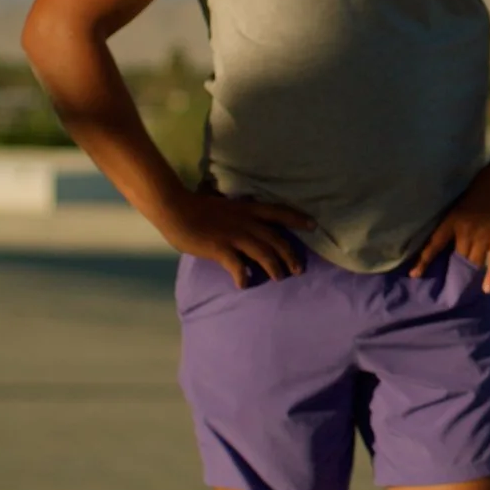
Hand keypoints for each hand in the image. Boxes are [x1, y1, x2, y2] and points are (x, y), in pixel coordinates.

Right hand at [156, 190, 312, 286]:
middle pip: (276, 239)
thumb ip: (239, 212)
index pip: (279, 212)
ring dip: (274, 267)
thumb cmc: (197, 206)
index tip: (313, 226)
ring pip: (264, 253)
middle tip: (298, 269)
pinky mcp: (220, 248)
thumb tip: (247, 216)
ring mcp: (234, 235)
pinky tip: (244, 284)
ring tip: (279, 278)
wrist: (175, 208)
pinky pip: (237, 265)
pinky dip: (243, 276)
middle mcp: (246, 222)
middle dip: (290, 255)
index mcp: (247, 210)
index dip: (297, 219)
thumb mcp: (225, 205)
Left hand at [408, 164, 489, 291]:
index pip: (434, 244)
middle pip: (457, 258)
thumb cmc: (482, 188)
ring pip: (474, 262)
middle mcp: (466, 230)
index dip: (424, 261)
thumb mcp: (461, 204)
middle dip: (453, 272)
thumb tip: (449, 242)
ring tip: (465, 291)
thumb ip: (456, 223)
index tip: (414, 276)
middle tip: (448, 289)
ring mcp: (485, 235)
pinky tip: (488, 289)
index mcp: (453, 220)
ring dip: (470, 276)